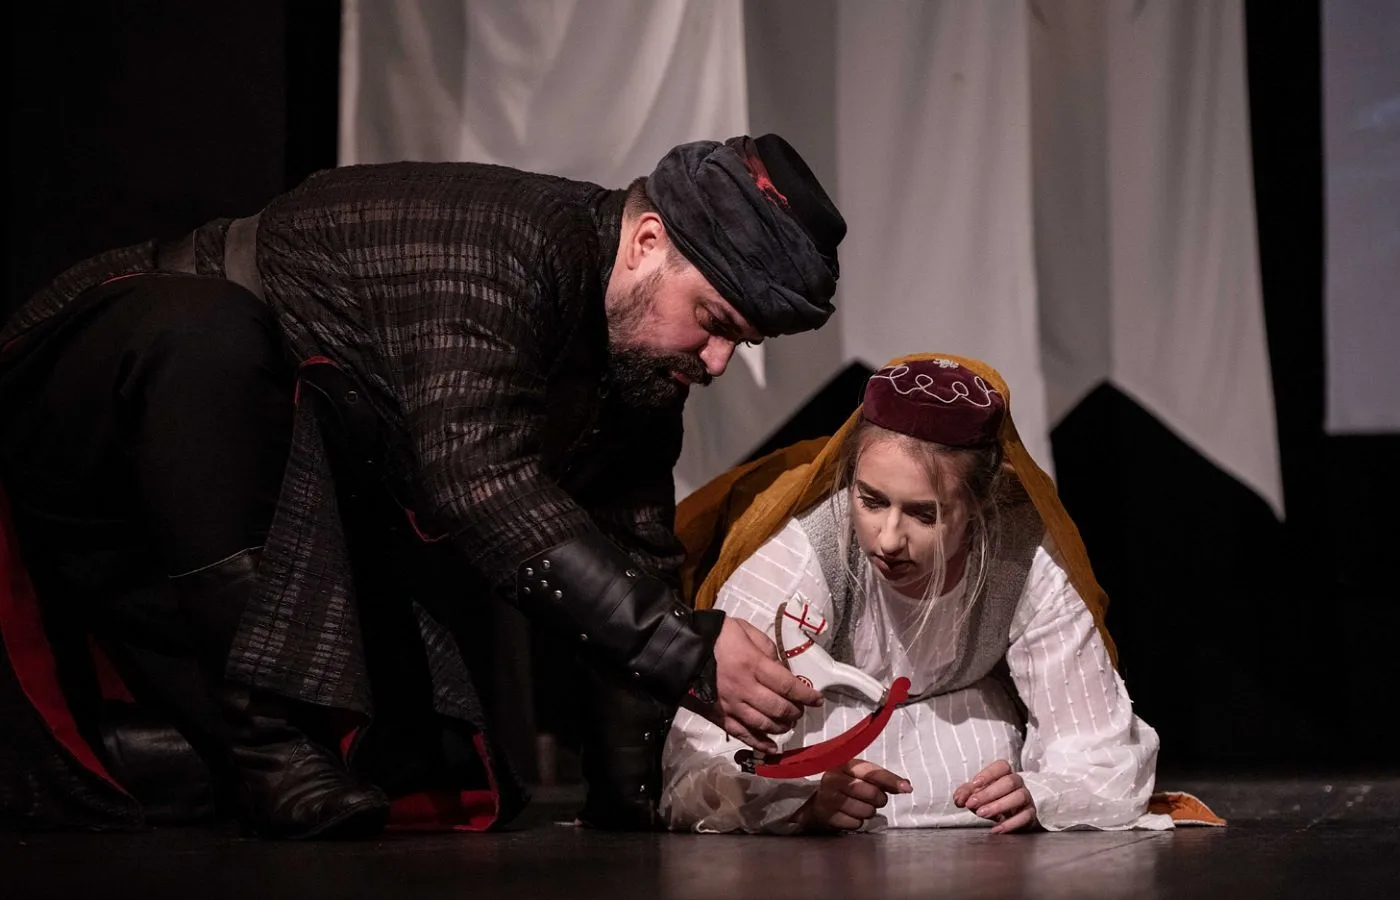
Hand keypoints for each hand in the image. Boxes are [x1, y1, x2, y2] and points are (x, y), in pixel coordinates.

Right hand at [685, 618, 822, 751]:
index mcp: (752, 665)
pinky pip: (743, 734)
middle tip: (800, 710)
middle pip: (778, 709)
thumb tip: (782, 668)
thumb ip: (768, 650)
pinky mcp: (720, 716)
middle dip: (795, 712)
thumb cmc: (717, 636)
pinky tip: (772, 747)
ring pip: (763, 725)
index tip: (817, 700)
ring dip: (781, 727)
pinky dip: (760, 744)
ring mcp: (731, 705)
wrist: (683, 648)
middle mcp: (744, 688)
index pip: (788, 685)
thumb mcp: (747, 631)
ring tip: (787, 723)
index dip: (806, 695)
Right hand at [794, 759, 912, 831]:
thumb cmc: (845, 787)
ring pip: (866, 810)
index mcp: (844, 764)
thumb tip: (906, 786)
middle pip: (871, 793)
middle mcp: (833, 778)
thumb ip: (882, 779)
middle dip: (878, 799)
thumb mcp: (860, 776)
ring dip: (867, 812)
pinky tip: (848, 815)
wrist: (818, 805)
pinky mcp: (827, 816)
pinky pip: (856, 823)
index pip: (872, 772)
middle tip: (873, 799)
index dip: (890, 780)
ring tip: (858, 806)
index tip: (907, 788)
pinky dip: (857, 822)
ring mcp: (828, 798)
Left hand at [953, 759, 1037, 833]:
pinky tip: (996, 828)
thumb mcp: (976, 795)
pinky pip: (1025, 816)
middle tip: (972, 804)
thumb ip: (965, 794)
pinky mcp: (1030, 814)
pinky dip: (1010, 823)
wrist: (1010, 819)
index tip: (974, 784)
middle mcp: (1018, 783)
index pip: (1002, 766)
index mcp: (1005, 774)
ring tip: (982, 814)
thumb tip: (959, 799)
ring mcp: (1026, 798)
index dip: (989, 773)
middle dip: (988, 793)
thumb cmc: (992, 801)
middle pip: (1009, 782)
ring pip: (1019, 797)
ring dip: (999, 806)